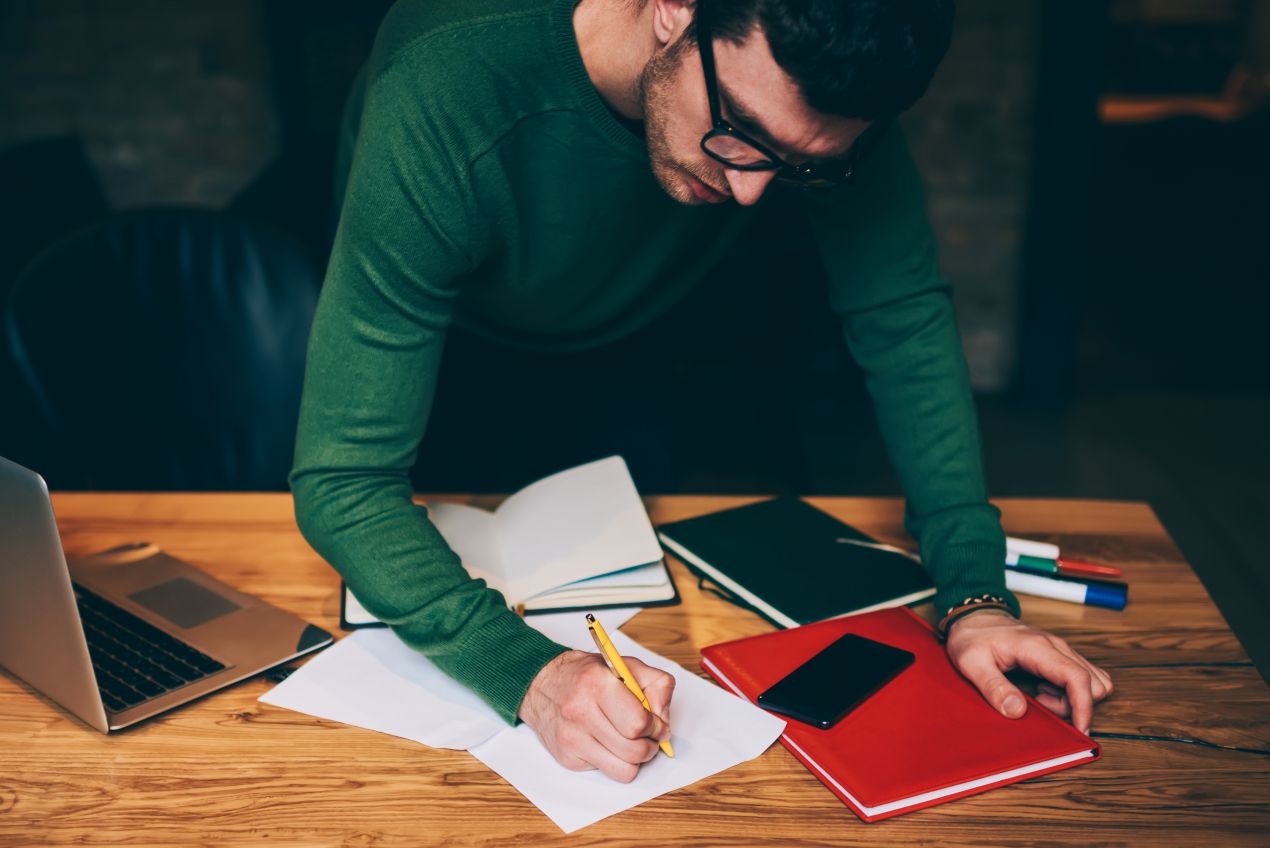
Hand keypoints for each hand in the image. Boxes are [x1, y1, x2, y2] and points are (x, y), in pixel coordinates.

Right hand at [518, 649, 674, 782]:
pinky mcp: (567, 758)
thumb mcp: (626, 665)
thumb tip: (665, 720)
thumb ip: (657, 685)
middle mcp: (580, 712)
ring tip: (630, 741)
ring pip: (624, 770)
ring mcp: (572, 739)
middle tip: (648, 736)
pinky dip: (613, 760)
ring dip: (634, 759)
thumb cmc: (587, 675)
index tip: (657, 725)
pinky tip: (606, 742)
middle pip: (634, 751)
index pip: (638, 723)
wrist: (542, 685)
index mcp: (597, 684)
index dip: (656, 727)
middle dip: (650, 746)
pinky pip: (607, 772)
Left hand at [944, 610, 1112, 733]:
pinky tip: (1044, 691)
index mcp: (1037, 647)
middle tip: (1040, 706)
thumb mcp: (972, 663)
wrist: (974, 617)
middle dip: (1074, 705)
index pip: (1076, 677)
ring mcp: (1060, 649)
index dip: (1083, 706)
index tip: (1080, 730)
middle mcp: (1056, 646)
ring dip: (1074, 698)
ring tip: (1041, 697)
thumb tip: (1017, 711)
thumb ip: (994, 688)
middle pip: (1091, 682)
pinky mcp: (1059, 654)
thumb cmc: (972, 637)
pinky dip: (1071, 691)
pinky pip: (1081, 676)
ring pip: (1093, 680)